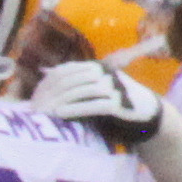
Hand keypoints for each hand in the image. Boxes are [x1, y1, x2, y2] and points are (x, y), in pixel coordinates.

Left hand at [25, 56, 164, 144]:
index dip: (49, 82)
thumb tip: (47, 70)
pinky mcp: (121, 103)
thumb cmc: (115, 101)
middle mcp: (106, 74)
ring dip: (61, 101)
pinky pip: (95, 104)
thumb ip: (73, 79)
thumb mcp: (93, 87)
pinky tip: (61, 114)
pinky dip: (77, 108)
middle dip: (52, 93)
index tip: (35, 95)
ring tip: (45, 110)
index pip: (67, 70)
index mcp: (97, 67)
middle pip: (73, 80)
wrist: (146, 114)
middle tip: (35, 105)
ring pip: (82, 90)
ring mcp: (114, 87)